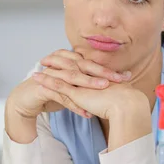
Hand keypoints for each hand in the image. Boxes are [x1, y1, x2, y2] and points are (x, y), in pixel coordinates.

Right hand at [6, 49, 129, 120]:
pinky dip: (74, 106)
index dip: (108, 69)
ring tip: (104, 89)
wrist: (25, 99)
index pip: (91, 64)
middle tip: (119, 79)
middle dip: (102, 73)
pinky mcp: (43, 88)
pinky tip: (86, 114)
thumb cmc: (51, 91)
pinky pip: (61, 96)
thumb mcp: (71, 87)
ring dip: (89, 84)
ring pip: (72, 78)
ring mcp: (51, 75)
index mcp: (69, 61)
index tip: (126, 76)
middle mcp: (60, 65)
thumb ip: (87, 84)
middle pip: (84, 67)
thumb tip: (110, 87)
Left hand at [33, 70, 151, 149]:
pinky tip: (37, 79)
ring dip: (47, 69)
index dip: (72, 62)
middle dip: (57, 60)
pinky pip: (58, 85)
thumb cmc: (126, 104)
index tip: (64, 59)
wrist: (127, 105)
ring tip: (36, 68)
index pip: (82, 67)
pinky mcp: (76, 92)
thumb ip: (112, 96)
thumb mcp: (117, 97)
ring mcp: (82, 83)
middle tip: (46, 58)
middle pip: (69, 64)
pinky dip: (46, 81)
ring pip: (61, 73)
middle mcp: (89, 76)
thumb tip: (114, 100)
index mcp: (98, 76)